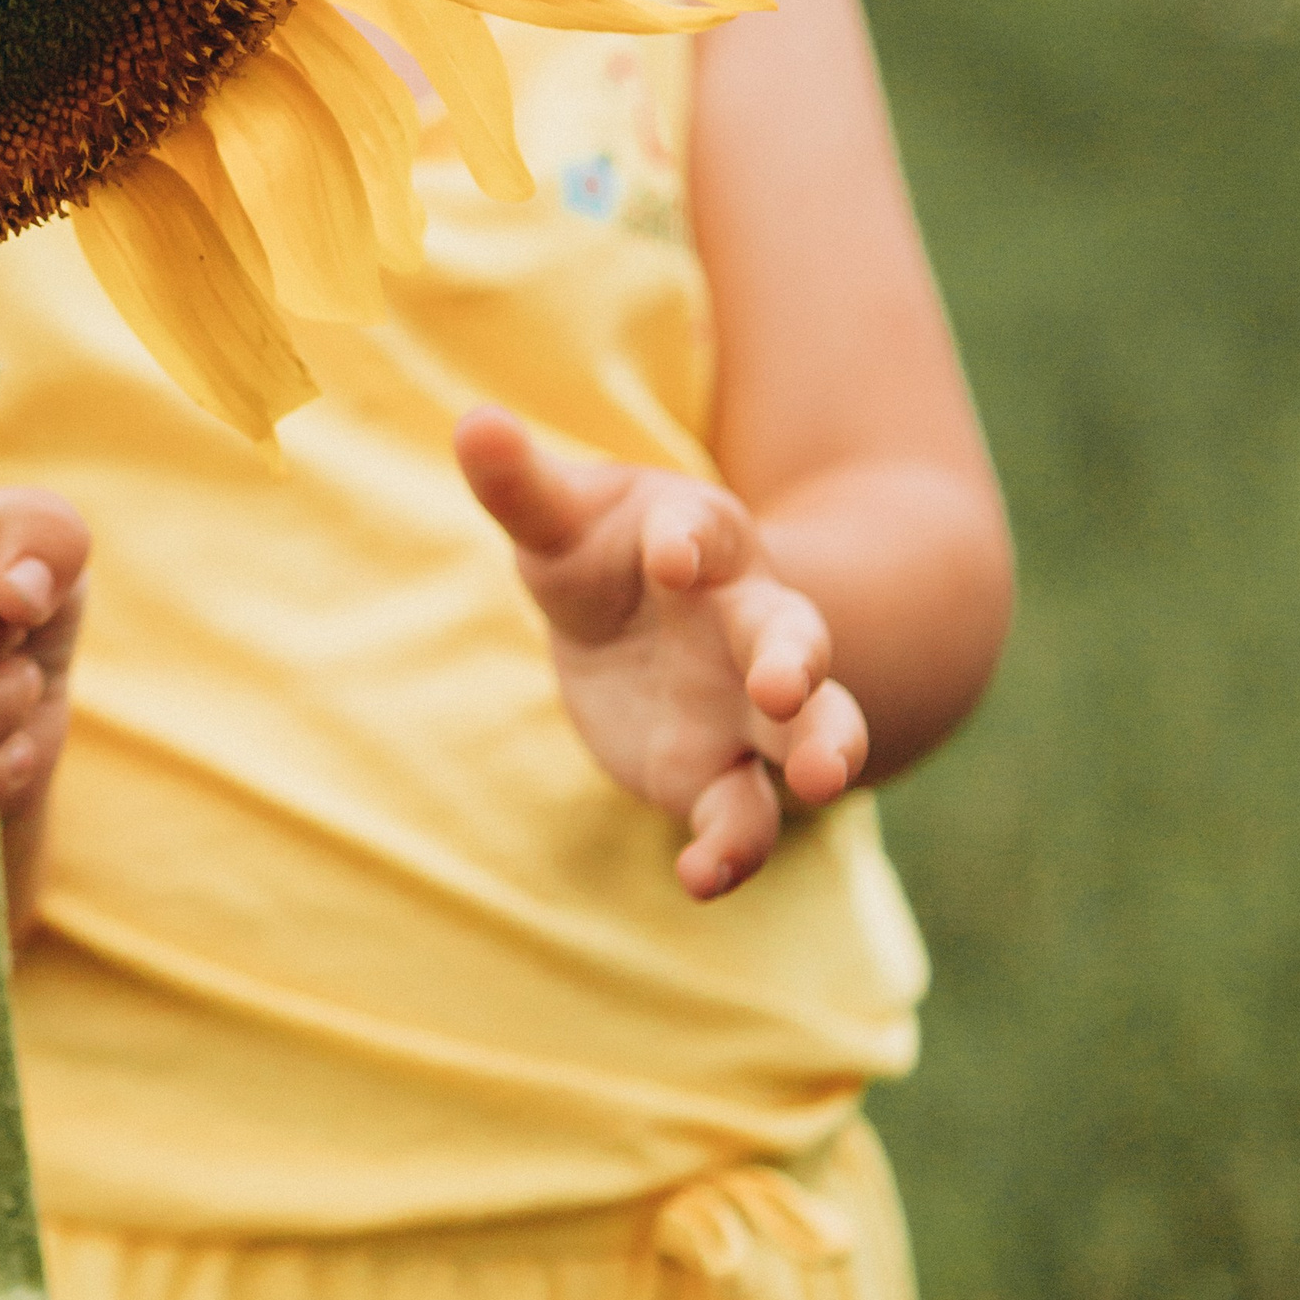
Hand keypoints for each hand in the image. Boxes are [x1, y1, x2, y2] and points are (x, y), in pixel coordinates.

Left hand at [456, 409, 867, 900]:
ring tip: (824, 782)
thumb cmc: (601, 552)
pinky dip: (734, 847)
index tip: (671, 555)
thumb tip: (474, 421)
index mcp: (701, 539)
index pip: (703, 530)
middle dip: (797, 659)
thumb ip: (518, 483)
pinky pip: (746, 813)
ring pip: (814, 727)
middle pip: (794, 635)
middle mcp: (748, 620)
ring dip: (825, 750)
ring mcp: (749, 705)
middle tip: (787, 686)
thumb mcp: (558, 518)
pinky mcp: (726, 774)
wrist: (641, 626)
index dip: (689, 540)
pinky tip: (700, 878)